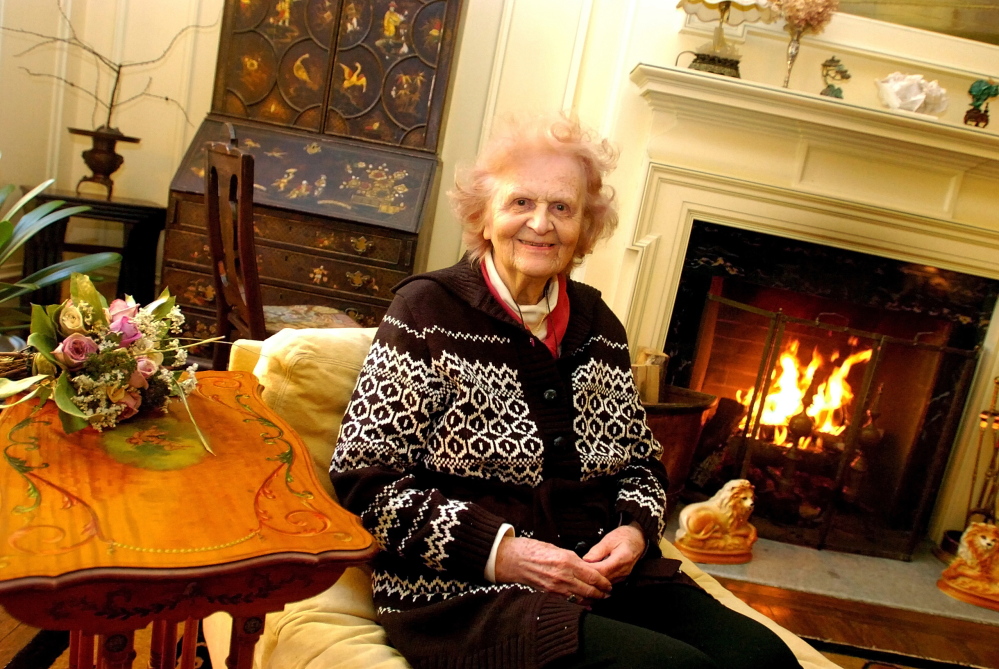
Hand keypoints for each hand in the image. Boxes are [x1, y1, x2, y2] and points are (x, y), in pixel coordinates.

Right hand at [494, 536, 612, 602]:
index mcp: (567, 561)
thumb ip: (571, 559)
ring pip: (580, 598)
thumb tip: (584, 566)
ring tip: (599, 599)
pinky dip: (579, 603)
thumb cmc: (532, 549)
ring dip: (592, 600)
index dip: (604, 581)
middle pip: (590, 589)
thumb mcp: (556, 548)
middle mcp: (563, 575)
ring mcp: (556, 586)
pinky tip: (585, 604)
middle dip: (602, 593)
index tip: (609, 583)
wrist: (512, 559)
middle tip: (608, 593)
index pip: (593, 575)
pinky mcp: (549, 593)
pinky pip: (569, 601)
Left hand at [582, 524, 644, 583]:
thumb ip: (598, 550)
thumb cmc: (624, 536)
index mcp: (621, 559)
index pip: (602, 570)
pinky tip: (591, 575)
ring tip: (582, 574)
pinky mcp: (621, 577)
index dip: (589, 570)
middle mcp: (624, 570)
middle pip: (603, 579)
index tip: (578, 567)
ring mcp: (623, 576)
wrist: (639, 539)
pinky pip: (608, 581)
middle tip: (577, 572)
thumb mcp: (609, 539)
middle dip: (589, 576)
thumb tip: (586, 560)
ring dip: (594, 579)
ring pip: (605, 583)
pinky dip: (599, 579)